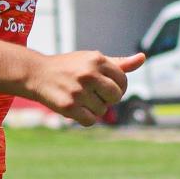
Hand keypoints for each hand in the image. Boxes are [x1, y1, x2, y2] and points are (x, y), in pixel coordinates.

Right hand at [27, 50, 144, 126]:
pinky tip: (76, 108)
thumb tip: (142, 58)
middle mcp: (89, 74)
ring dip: (94, 109)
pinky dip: (85, 118)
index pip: (123, 80)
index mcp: (97, 59)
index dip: (117, 87)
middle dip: (108, 99)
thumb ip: (118, 63)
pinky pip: (90, 121)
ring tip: (80, 98)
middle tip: (95, 95)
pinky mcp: (68, 106)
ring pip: (102, 110)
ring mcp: (78, 91)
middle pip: (116, 97)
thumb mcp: (92, 60)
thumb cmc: (69, 67)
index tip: (106, 87)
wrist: (36, 73)